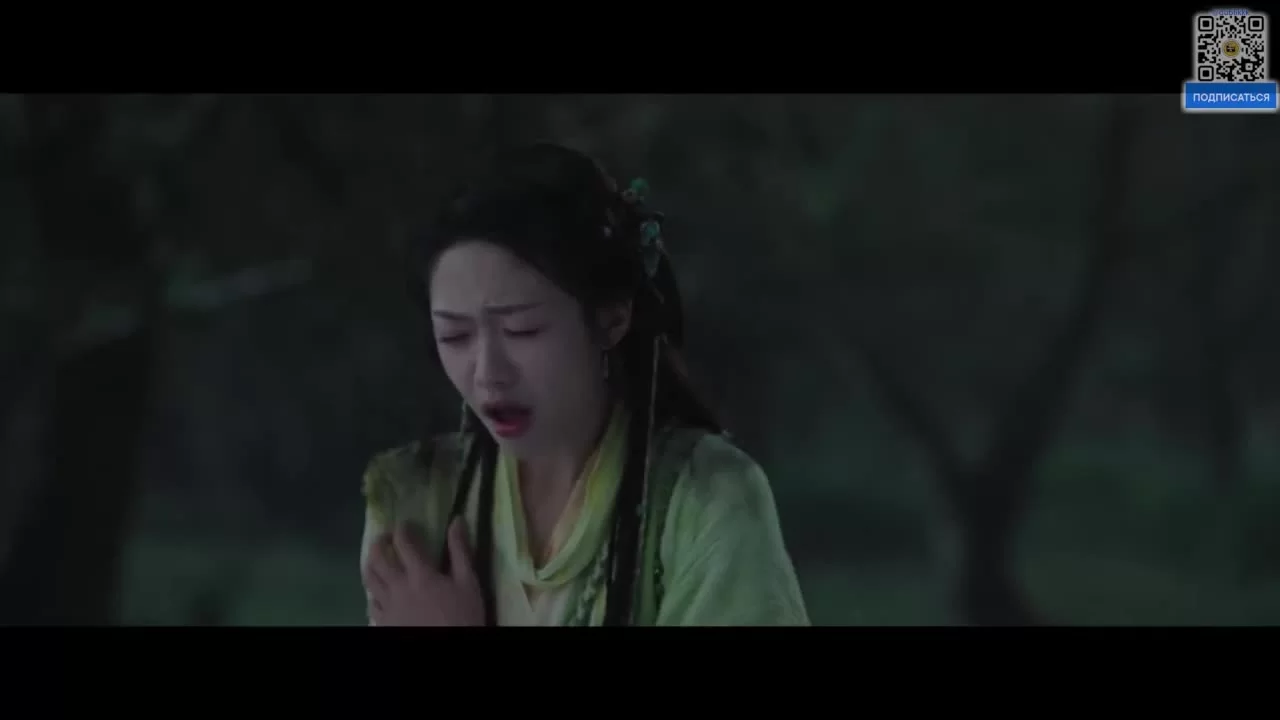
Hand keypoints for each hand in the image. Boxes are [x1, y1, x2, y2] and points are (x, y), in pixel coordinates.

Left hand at [362, 517, 485, 626]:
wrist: (447, 649)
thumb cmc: (462, 616)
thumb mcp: (468, 582)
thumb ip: (460, 551)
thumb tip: (456, 521)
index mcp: (420, 574)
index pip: (404, 543)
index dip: (402, 529)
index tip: (404, 524)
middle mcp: (398, 586)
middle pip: (378, 558)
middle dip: (379, 543)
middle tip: (385, 538)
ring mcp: (388, 605)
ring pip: (369, 579)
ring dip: (370, 563)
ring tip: (375, 559)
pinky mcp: (383, 621)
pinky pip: (370, 602)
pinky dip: (372, 591)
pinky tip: (378, 590)